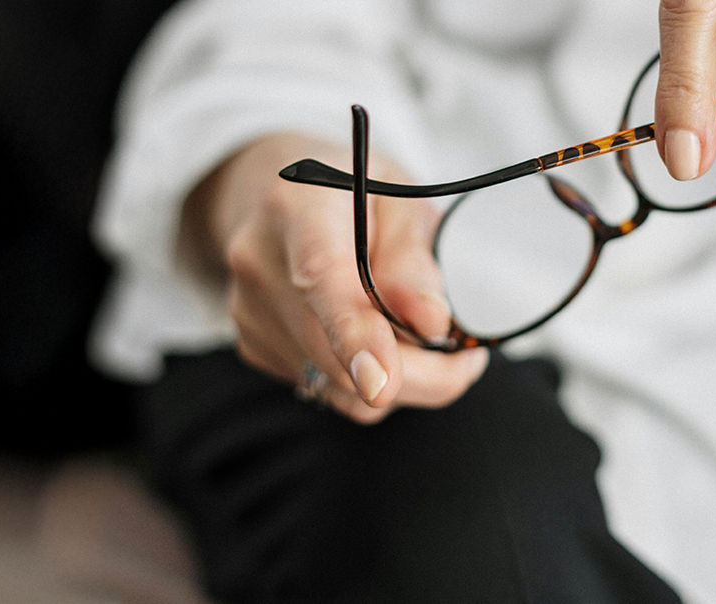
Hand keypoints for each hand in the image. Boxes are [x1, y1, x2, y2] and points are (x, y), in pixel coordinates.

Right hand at [185, 133, 488, 423]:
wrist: (284, 203)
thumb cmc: (356, 197)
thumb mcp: (403, 203)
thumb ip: (414, 261)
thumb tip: (430, 324)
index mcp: (299, 207)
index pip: (321, 276)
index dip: (353, 333)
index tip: (381, 385)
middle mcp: (260, 262)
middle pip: (337, 352)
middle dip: (417, 372)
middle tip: (465, 354)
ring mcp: (250, 310)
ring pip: (337, 387)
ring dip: (395, 380)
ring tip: (417, 336)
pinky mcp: (253, 345)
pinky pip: (326, 390)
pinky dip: (363, 379)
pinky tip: (372, 339)